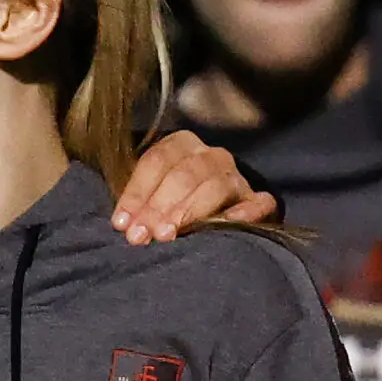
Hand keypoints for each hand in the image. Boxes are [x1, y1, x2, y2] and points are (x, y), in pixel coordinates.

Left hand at [112, 130, 278, 243]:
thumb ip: (134, 201)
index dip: (136, 192)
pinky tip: (228, 223)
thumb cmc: (163, 204)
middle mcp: (211, 156)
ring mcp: (236, 178)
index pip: (157, 161)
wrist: (200, 214)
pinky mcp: (257, 201)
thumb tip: (121, 223)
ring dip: (188, 211)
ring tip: (167, 235)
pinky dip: (247, 212)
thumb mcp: (145, 194)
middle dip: (158, 206)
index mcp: (181, 145)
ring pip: (215, 186)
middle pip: (184, 174)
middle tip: (141, 235)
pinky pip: (260, 203)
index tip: (121, 223)